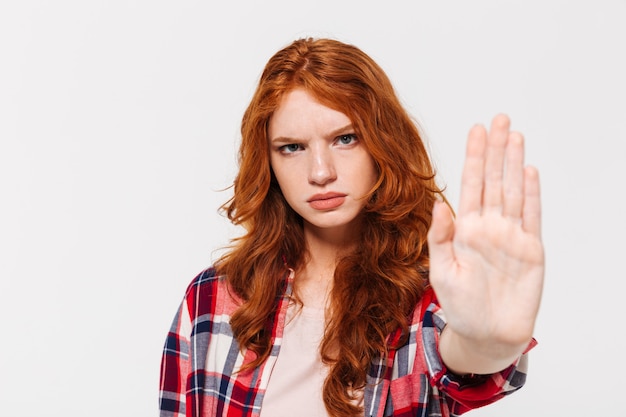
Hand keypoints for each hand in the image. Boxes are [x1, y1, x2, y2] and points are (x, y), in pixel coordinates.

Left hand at [427, 114, 543, 373]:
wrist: (486, 334)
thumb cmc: (460, 305)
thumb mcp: (440, 272)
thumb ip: (439, 238)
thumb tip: (438, 205)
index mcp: (465, 230)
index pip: (471, 184)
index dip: (474, 157)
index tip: (476, 130)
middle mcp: (489, 227)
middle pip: (494, 180)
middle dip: (496, 149)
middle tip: (500, 119)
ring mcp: (511, 236)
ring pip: (514, 191)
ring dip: (514, 163)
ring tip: (515, 135)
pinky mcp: (531, 250)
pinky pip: (532, 217)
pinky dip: (532, 194)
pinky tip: (529, 171)